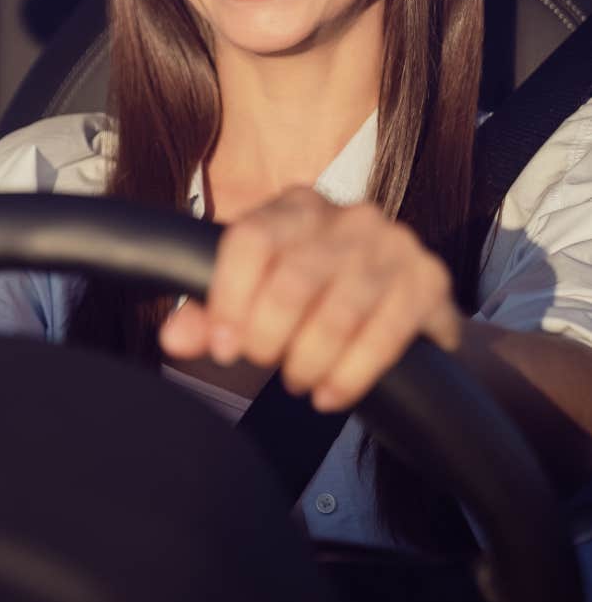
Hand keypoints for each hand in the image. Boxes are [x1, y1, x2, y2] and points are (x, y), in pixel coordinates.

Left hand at [159, 186, 461, 410]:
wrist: (403, 316)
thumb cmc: (312, 305)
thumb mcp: (258, 303)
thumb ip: (212, 316)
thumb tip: (173, 338)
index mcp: (295, 207)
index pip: (251, 239)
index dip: (229, 297)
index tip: (222, 347)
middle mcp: (347, 215)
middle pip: (293, 278)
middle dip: (270, 336)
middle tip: (265, 364)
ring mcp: (393, 243)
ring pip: (340, 309)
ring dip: (311, 359)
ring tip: (298, 384)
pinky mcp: (429, 279)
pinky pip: (387, 332)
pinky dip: (353, 372)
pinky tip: (332, 394)